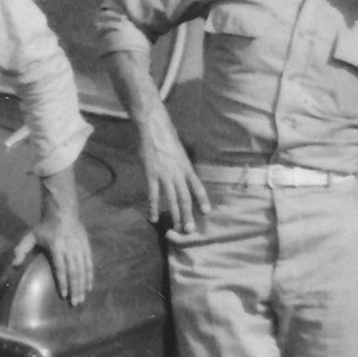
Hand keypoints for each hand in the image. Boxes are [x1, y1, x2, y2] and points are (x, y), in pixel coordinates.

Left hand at [12, 170, 92, 305]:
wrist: (63, 212)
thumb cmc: (45, 227)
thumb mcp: (31, 235)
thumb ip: (22, 249)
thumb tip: (14, 263)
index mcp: (57, 246)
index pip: (61, 267)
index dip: (63, 282)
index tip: (64, 295)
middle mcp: (70, 248)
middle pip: (74, 272)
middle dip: (75, 289)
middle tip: (75, 303)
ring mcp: (80, 248)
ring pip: (83, 270)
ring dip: (83, 286)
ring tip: (82, 299)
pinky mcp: (86, 247)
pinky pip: (89, 264)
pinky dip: (89, 276)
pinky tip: (89, 287)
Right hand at [135, 114, 207, 235]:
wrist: (152, 126)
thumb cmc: (165, 136)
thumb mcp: (179, 150)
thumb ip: (181, 164)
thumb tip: (183, 173)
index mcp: (186, 166)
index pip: (197, 186)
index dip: (202, 200)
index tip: (206, 212)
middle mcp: (178, 172)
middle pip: (185, 198)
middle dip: (188, 215)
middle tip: (189, 230)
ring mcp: (165, 174)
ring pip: (172, 200)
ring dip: (174, 216)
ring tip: (176, 229)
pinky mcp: (151, 174)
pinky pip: (153, 195)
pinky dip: (153, 208)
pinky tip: (153, 217)